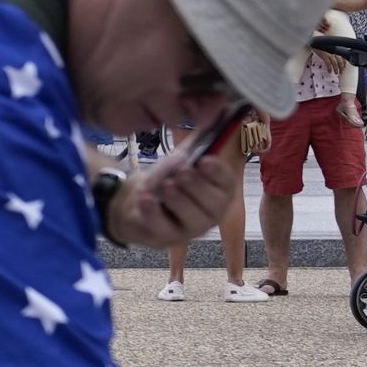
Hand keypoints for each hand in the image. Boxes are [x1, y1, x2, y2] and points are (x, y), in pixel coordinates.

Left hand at [107, 144, 243, 247]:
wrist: (139, 199)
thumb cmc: (168, 179)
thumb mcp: (178, 162)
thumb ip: (192, 150)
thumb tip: (204, 130)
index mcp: (219, 191)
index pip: (227, 184)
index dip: (218, 172)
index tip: (204, 160)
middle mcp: (211, 213)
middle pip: (214, 204)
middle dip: (198, 186)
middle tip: (183, 172)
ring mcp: (190, 229)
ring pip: (192, 219)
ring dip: (179, 200)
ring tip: (167, 185)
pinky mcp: (167, 237)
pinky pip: (163, 228)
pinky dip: (153, 212)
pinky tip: (146, 198)